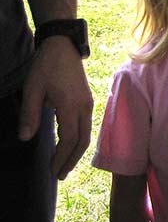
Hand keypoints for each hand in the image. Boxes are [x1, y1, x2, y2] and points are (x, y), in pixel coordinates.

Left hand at [19, 36, 93, 179]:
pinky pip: (86, 126)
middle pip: (83, 141)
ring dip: (76, 152)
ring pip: (87, 134)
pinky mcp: (87, 100)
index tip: (51, 171)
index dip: (61, 157)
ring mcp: (88, 103)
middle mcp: (85, 107)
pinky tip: (70, 146)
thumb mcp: (32, 89)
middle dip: (71, 160)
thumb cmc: (46, 66)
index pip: (69, 139)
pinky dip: (79, 141)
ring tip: (64, 165)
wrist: (63, 46)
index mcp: (71, 106)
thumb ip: (29, 115)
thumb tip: (25, 138)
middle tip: (59, 175)